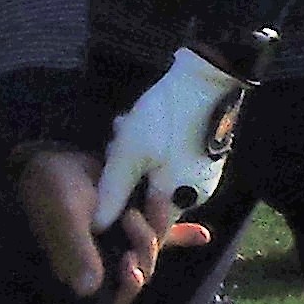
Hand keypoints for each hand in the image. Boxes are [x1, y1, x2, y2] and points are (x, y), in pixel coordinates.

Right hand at [15, 147, 200, 303]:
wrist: (55, 158)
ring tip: (148, 199)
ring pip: (154, 249)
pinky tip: (202, 235)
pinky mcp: (135, 219)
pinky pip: (164, 232)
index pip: (114, 297)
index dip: (127, 288)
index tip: (129, 266)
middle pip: (141, 271)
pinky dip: (183, 234)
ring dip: (158, 228)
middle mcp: (108, 259)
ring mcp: (124, 239)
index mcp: (87, 267)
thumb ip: (76, 249)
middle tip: (130, 218)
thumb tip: (87, 289)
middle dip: (144, 247)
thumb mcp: (64, 217)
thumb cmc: (51, 189)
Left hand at [95, 47, 243, 229]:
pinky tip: (138, 120)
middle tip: (115, 144)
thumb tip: (97, 224)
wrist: (206, 78)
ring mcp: (202, 171)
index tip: (110, 182)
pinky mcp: (203, 150)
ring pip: (156, 171)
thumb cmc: (165, 120)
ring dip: (135, 152)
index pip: (147, 223)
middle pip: (149, 194)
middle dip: (127, 172)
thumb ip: (113, 193)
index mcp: (179, 201)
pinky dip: (152, 144)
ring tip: (124, 126)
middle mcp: (196, 193)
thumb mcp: (129, 156)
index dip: (124, 207)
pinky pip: (171, 157)